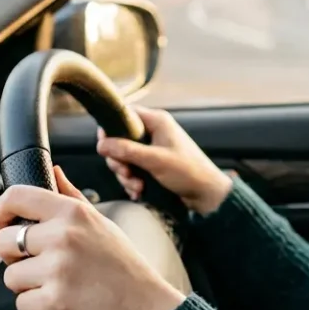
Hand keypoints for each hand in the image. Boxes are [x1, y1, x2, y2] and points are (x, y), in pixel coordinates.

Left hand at [0, 166, 186, 309]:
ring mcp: (58, 270)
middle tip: (39, 264)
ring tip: (58, 285)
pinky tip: (62, 302)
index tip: (4, 222)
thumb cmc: (124, 268)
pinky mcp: (54, 302)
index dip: (1, 210)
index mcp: (73, 213)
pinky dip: (37, 308)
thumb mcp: (102, 222)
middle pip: (3, 241)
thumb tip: (54, 171)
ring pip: (10, 276)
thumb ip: (72, 196)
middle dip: (14, 257)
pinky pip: (21, 304)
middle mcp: (63, 236)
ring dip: (28, 285)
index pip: (16, 196)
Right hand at [96, 105, 232, 214]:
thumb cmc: (188, 172)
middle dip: (119, 160)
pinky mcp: (152, 166)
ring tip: (138, 187)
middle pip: (120, 140)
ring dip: (126, 175)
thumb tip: (101, 144)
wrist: (207, 195)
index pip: (124, 114)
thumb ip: (127, 151)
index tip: (105, 147)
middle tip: (126, 173)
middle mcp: (153, 132)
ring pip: (124, 158)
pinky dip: (132, 182)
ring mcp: (152, 150)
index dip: (111, 129)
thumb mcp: (155, 160)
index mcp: (157, 121)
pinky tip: (139, 192)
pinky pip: (132, 170)